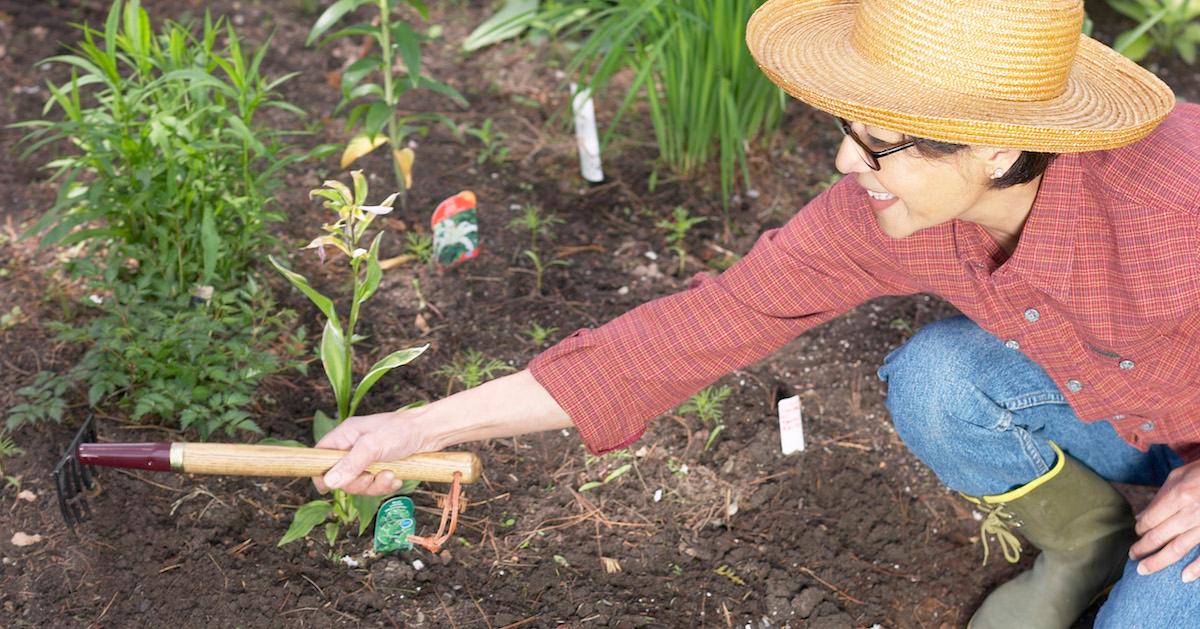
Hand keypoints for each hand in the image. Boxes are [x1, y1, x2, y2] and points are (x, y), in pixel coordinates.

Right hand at [312, 408, 430, 495]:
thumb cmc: (402, 430)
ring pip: (360, 485)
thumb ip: (351, 464)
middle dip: (359, 482)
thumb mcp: (374, 445)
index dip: (320, 473)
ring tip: (391, 475)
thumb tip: (329, 482)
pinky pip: (376, 486)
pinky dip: (386, 485)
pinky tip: (397, 478)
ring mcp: (368, 459)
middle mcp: (354, 448)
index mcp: (345, 436)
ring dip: (376, 485)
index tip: (326, 488)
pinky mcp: (382, 468)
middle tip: (374, 476)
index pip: (320, 455)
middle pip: (340, 477)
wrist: (431, 432)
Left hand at [1130, 459, 1199, 581]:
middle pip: (1159, 536)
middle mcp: (1191, 512)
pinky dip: (1196, 568)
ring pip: (1178, 548)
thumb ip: (1160, 496)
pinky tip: (1184, 577)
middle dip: (1142, 548)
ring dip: (1158, 561)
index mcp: (1180, 495)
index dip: (1140, 528)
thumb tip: (1143, 516)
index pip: (1151, 519)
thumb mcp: (1180, 475)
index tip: (1137, 533)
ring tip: (1143, 569)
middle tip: (1132, 556)